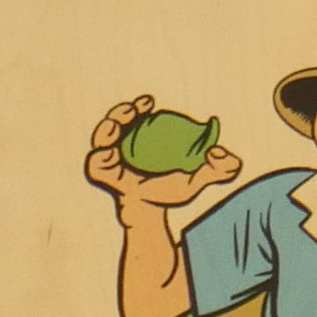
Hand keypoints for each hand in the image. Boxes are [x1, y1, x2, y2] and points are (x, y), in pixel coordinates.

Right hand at [82, 95, 239, 210]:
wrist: (154, 214)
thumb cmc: (174, 190)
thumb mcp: (201, 179)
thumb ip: (222, 168)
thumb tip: (217, 152)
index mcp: (144, 137)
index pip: (137, 114)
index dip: (139, 105)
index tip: (148, 102)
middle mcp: (124, 144)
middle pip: (115, 120)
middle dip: (120, 111)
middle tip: (131, 112)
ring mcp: (112, 160)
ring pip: (101, 139)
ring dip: (105, 130)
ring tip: (114, 129)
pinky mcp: (105, 177)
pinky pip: (94, 166)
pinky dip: (97, 159)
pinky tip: (110, 156)